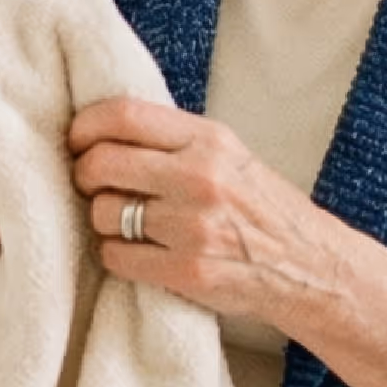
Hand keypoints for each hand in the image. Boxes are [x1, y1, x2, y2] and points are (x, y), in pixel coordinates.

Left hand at [66, 97, 357, 332]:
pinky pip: (115, 256)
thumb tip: (102, 129)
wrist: (308, 266)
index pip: (123, 115)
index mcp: (208, 139)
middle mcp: (199, 177)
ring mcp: (192, 227)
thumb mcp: (229, 154)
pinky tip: (139, 253)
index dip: (85, 126)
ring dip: (103, 220)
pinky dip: (117, 255)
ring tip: (127, 222)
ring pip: (103, 213)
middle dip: (84, 175)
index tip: (77, 140)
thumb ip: (174, 139)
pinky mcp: (186, 271)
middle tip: (92, 184)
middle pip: (101, 163)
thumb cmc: (260, 208)